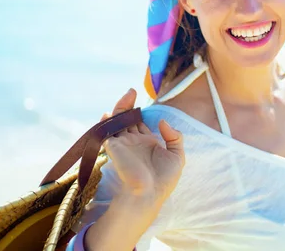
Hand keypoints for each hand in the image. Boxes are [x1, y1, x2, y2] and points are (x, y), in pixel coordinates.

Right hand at [101, 89, 184, 205]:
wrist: (149, 194)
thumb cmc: (163, 180)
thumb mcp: (177, 156)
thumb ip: (174, 137)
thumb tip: (163, 122)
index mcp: (147, 143)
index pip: (140, 123)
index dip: (139, 112)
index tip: (142, 101)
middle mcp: (133, 142)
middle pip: (127, 119)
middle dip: (128, 105)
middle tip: (132, 91)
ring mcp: (123, 144)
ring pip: (117, 121)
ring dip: (120, 107)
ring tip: (128, 94)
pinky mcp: (114, 147)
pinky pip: (107, 131)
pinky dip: (106, 121)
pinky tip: (109, 113)